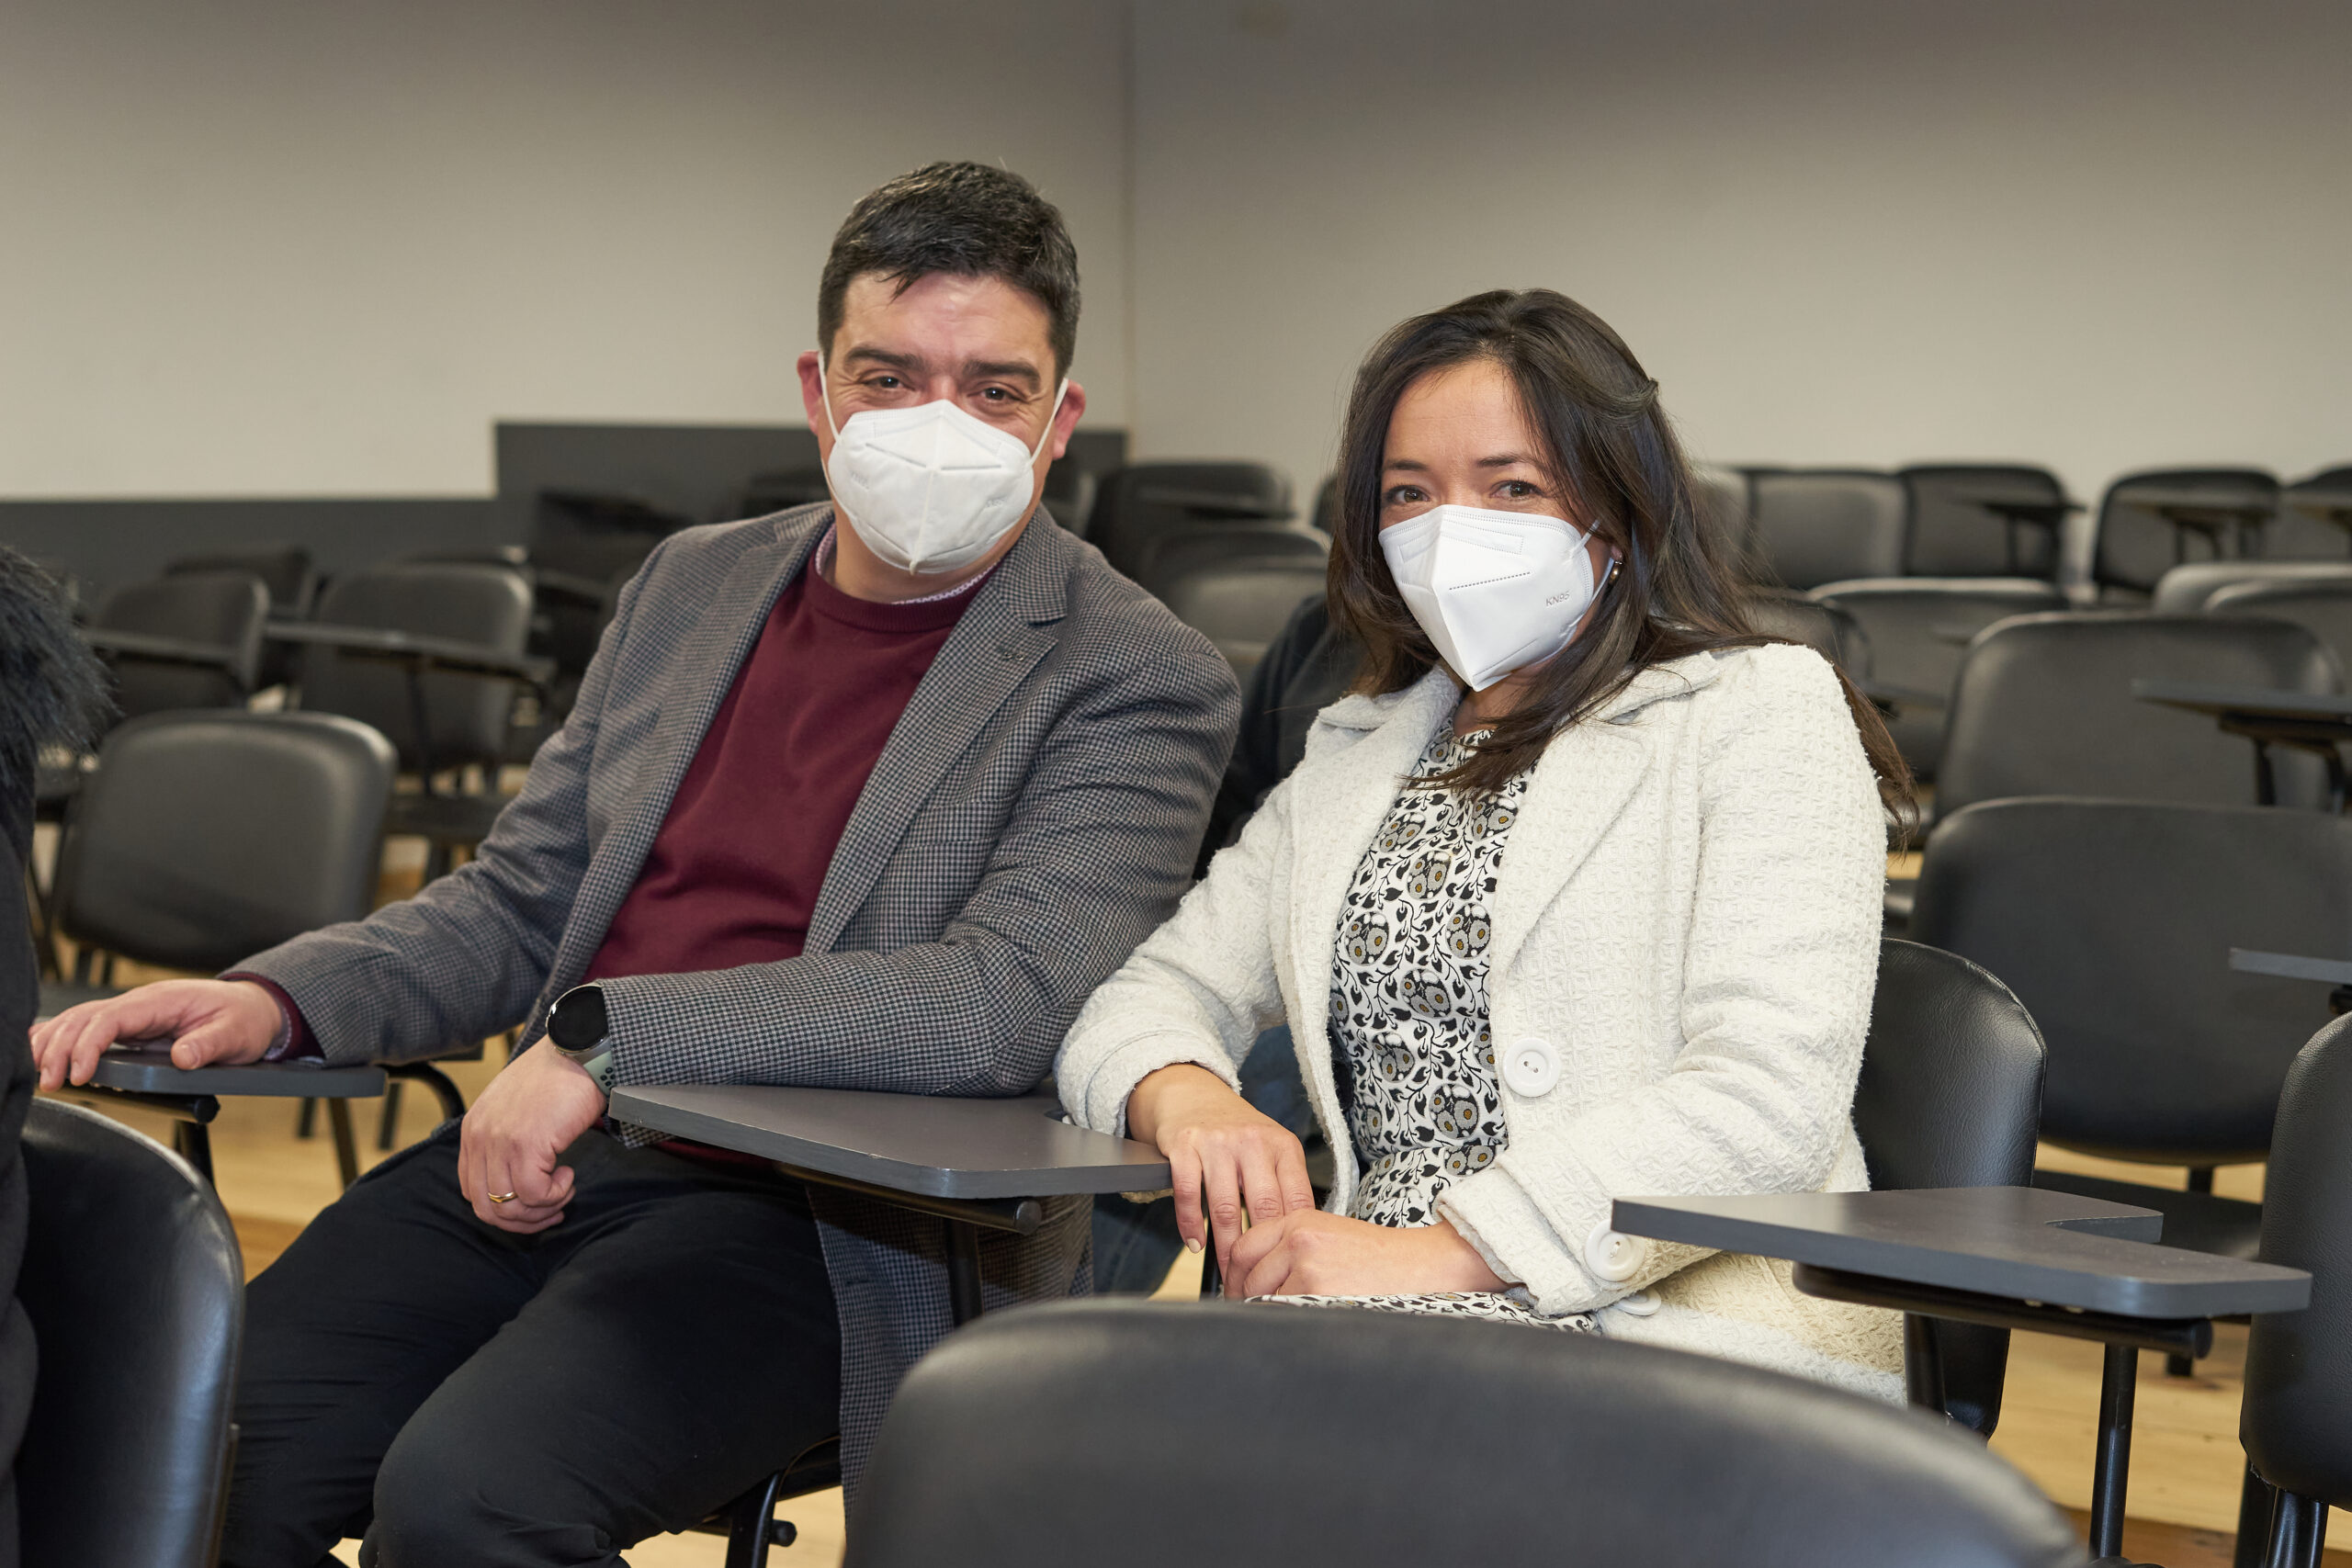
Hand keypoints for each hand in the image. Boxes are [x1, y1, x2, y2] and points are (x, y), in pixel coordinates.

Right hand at [30, 978, 280, 1091]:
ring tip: (38, 1073)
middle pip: (84, 1018)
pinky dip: (64, 1038)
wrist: (254, 1007)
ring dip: (55, 1043)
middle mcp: (141, 1003)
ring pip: (80, 1020)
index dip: (88, 1046)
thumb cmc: (244, 1019)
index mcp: (161, 1001)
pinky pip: (90, 1027)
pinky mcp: (133, 1025)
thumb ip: (209, 1044)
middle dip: (60, 1048)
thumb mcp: (236, 1034)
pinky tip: (45, 1051)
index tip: (78, 1074)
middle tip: (48, 1083)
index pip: (110, 1018)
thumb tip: (182, 1057)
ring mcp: (134, 1013)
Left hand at [457, 1040, 607, 1234]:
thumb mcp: (514, 1108)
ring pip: (510, 1206)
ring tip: (564, 1191)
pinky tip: (568, 1175)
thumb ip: (504, 1139)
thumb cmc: (555, 1077)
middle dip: (522, 1220)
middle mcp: (480, 1138)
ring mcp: (500, 1142)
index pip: (471, 1191)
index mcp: (473, 1131)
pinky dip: (556, 1194)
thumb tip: (517, 1181)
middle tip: (551, 1211)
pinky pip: (536, 1194)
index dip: (503, 1209)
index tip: (532, 1206)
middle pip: (486, 1208)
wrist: (577, 1051)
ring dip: (542, 1209)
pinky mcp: (526, 1145)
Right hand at [1126, 1062, 1314, 1283]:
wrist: (1193, 1095)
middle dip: (1260, 1250)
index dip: (1292, 1239)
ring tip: (1228, 1271)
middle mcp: (1253, 1141)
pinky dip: (1190, 1225)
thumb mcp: (1271, 1150)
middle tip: (1257, 1279)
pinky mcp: (1184, 1145)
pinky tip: (1195, 1243)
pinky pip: (1188, 1194)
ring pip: (1224, 1206)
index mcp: (1283, 1145)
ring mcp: (1217, 1142)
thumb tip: (1298, 1239)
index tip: (1288, 1266)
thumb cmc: (1237, 1133)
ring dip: (1225, 1246)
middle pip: (1263, 1207)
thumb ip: (1284, 1187)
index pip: (1296, 1199)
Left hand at [1231, 1211, 1507, 1299]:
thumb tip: (1250, 1281)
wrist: (1420, 1265)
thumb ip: (1289, 1248)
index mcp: (1299, 1221)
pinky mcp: (1317, 1292)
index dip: (1233, 1275)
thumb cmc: (1379, 1257)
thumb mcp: (1330, 1236)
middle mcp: (1298, 1239)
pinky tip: (1309, 1322)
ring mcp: (1306, 1267)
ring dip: (1270, 1313)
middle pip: (1246, 1276)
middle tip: (1256, 1314)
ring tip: (1294, 1317)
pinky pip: (1284, 1315)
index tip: (1235, 1291)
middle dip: (1246, 1299)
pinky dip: (1289, 1324)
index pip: (1244, 1248)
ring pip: (1261, 1299)